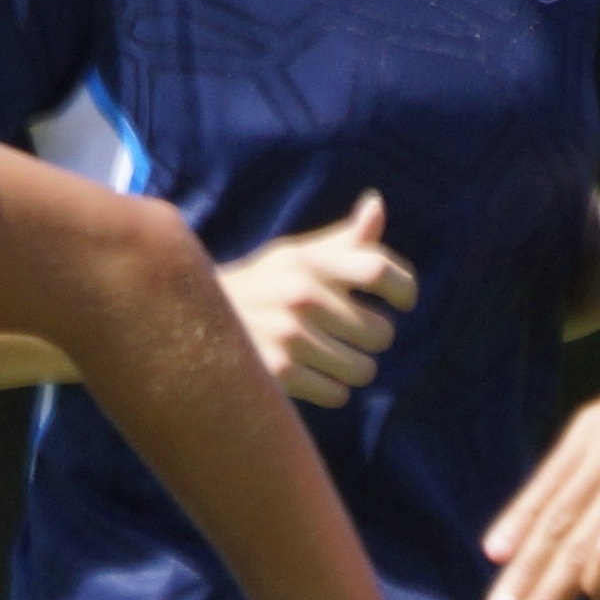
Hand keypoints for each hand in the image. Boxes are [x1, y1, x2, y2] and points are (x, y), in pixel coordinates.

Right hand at [220, 193, 413, 410]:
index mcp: (309, 260)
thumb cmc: (265, 287)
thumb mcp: (297, 256)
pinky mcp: (278, 371)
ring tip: (326, 356)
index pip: (378, 269)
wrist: (195, 321)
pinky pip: (339, 394)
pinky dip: (331, 390)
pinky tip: (308, 374)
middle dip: (372, 339)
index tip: (403, 300)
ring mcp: (288, 333)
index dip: (404, 288)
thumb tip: (376, 205)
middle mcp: (300, 293)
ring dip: (352, 369)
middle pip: (381, 332)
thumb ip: (345, 241)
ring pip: (363, 369)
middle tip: (348, 334)